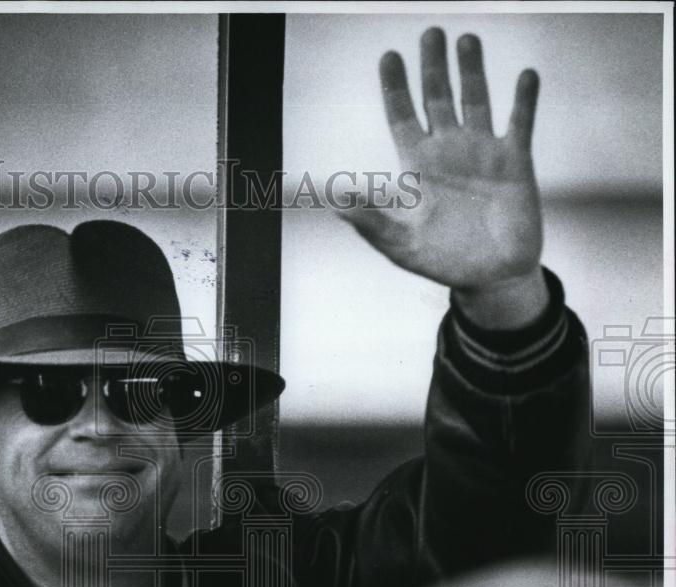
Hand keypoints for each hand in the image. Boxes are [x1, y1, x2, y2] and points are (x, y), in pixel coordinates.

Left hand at [340, 28, 548, 327]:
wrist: (490, 277)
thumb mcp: (400, 244)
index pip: (402, 116)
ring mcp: (483, 152)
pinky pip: (520, 123)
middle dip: (433, 67)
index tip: (389, 57)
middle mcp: (449, 151)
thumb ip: (371, 221)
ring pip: (476, 100)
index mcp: (418, 166)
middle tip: (431, 33)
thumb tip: (337, 202)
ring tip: (467, 41)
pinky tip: (525, 75)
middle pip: (438, 98)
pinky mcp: (517, 162)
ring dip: (472, 72)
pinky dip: (524, 100)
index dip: (395, 88)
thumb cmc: (441, 261)